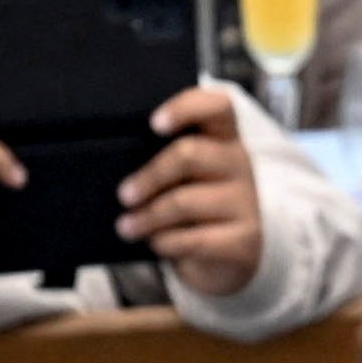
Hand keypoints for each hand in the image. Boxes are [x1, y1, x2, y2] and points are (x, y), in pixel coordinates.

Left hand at [118, 85, 262, 295]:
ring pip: (184, 201)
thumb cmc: (197, 206)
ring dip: (147, 216)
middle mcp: (238, 164)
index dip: (185, 108)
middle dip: (149, 176)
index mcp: (224, 138)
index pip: (217, 106)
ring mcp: (245, 203)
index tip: (154, 122)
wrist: (230, 256)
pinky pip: (194, 239)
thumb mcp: (186, 175)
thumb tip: (117, 164)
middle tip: (124, 195)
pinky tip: (156, 242)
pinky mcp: (244, 240)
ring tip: (127, 226)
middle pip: (190, 154)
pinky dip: (165, 242)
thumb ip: (164, 159)